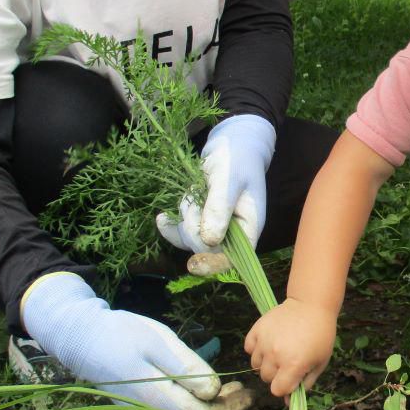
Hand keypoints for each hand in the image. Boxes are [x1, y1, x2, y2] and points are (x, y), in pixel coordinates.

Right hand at [22, 273, 252, 409]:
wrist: (82, 337)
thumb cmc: (122, 333)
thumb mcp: (159, 341)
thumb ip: (187, 368)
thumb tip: (213, 391)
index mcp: (156, 399)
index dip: (230, 409)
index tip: (249, 395)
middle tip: (247, 394)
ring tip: (233, 392)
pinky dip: (196, 409)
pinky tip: (207, 393)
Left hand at [157, 114, 275, 251]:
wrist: (231, 144)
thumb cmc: (236, 159)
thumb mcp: (228, 180)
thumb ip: (219, 209)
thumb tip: (210, 241)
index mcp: (249, 227)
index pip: (234, 258)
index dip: (214, 264)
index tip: (194, 263)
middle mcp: (233, 232)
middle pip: (206, 249)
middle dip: (194, 225)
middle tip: (197, 197)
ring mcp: (215, 226)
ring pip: (191, 237)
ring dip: (186, 215)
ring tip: (195, 189)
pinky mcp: (200, 219)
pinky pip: (180, 231)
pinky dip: (170, 225)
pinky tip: (160, 219)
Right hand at [244, 298, 336, 397]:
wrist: (311, 305)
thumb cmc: (321, 335)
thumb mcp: (320, 362)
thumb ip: (305, 383)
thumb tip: (289, 401)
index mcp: (293, 365)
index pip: (277, 390)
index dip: (285, 387)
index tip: (291, 379)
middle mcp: (275, 355)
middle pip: (266, 378)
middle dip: (276, 374)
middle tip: (287, 361)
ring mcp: (264, 341)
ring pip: (255, 364)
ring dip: (265, 362)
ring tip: (278, 350)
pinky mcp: (257, 329)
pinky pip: (248, 348)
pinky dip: (256, 348)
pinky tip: (268, 342)